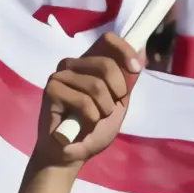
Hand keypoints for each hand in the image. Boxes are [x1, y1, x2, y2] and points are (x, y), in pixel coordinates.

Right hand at [33, 33, 140, 168]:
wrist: (72, 153)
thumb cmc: (94, 127)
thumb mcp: (119, 102)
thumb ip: (128, 78)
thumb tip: (142, 49)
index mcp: (88, 63)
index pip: (107, 40)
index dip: (125, 51)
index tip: (135, 69)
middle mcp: (72, 65)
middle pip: (105, 63)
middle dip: (117, 91)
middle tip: (110, 108)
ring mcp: (59, 76)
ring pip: (96, 85)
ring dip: (103, 109)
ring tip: (94, 119)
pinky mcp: (51, 91)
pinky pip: (83, 101)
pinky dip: (91, 118)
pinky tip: (83, 124)